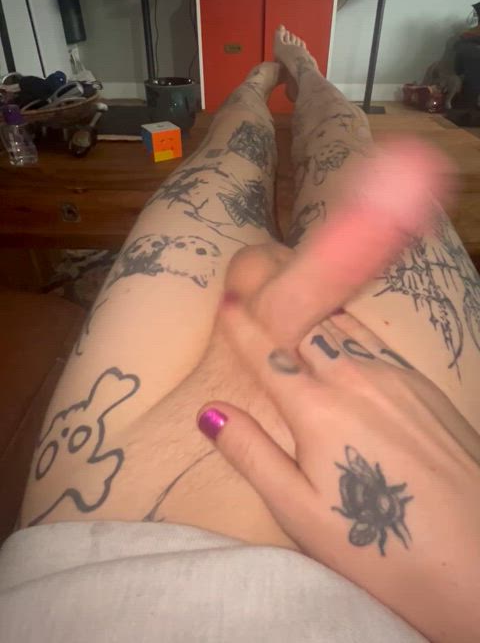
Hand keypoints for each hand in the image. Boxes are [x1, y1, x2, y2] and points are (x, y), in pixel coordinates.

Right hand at [197, 139, 479, 642]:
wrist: (475, 558)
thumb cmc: (378, 544)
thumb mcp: (300, 512)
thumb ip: (252, 455)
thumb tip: (209, 411)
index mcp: (316, 409)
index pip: (267, 354)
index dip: (240, 327)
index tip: (222, 302)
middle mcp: (355, 379)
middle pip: (304, 325)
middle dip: (274, 297)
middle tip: (250, 271)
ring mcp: (394, 377)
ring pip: (341, 325)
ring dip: (310, 304)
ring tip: (289, 284)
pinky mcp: (422, 385)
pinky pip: (372, 339)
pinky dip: (345, 323)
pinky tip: (339, 323)